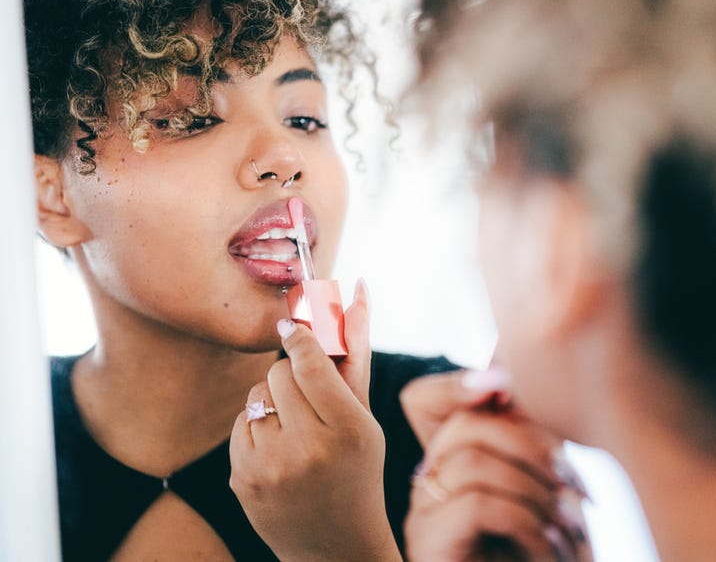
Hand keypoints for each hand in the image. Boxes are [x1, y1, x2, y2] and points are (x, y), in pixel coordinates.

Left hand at [230, 279, 400, 561]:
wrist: (336, 546)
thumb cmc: (359, 471)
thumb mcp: (367, 418)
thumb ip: (356, 353)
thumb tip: (357, 288)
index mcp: (350, 431)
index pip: (311, 363)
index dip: (300, 337)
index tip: (292, 327)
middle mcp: (309, 449)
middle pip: (279, 374)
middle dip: (290, 374)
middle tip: (306, 394)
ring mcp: (271, 468)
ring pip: (256, 396)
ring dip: (272, 402)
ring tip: (295, 429)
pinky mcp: (242, 481)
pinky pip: (240, 424)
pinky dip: (256, 428)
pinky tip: (278, 451)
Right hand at [401, 370, 592, 561]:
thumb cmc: (549, 550)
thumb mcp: (545, 481)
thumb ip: (528, 432)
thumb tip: (507, 363)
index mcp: (451, 457)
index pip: (424, 400)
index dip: (457, 381)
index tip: (508, 381)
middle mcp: (427, 481)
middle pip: (463, 425)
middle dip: (533, 443)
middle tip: (579, 486)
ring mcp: (423, 514)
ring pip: (473, 461)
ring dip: (537, 490)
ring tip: (571, 526)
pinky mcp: (428, 545)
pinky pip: (477, 504)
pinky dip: (527, 522)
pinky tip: (550, 547)